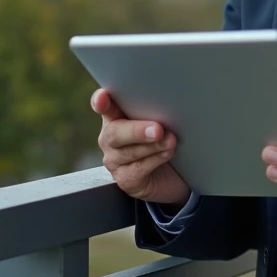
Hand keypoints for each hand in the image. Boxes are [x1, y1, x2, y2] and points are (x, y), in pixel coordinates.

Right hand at [92, 89, 189, 207]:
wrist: (175, 173)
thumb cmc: (165, 138)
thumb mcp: (161, 120)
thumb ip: (156, 110)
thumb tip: (167, 102)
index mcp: (115, 116)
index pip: (104, 106)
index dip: (100, 101)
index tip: (103, 96)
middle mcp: (110, 138)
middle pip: (114, 132)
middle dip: (136, 130)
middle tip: (157, 129)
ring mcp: (115, 160)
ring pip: (127, 152)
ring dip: (151, 146)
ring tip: (170, 141)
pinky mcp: (126, 179)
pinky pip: (137, 169)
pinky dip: (155, 160)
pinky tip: (167, 153)